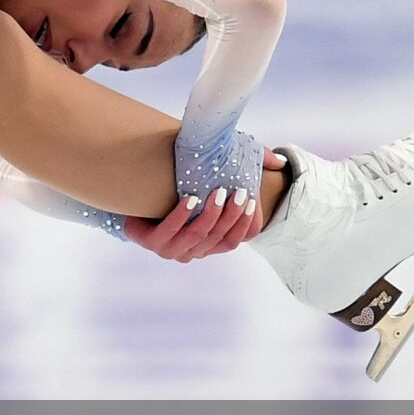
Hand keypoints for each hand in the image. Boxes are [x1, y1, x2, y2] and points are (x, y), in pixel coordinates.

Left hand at [122, 147, 281, 261]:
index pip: (233, 241)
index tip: (252, 201)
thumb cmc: (177, 190)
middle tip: (239, 192)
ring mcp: (171, 250)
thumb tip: (279, 162)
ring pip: (198, 235)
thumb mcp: (210, 184)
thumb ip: (242, 174)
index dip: (244, 223)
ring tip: (218, 193)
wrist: (134, 198)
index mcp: (207, 245)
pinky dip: (182, 214)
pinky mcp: (152, 243)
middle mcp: (191, 252)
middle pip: (219, 238)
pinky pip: (171, 229)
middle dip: (232, 215)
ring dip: (210, 214)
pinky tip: (190, 198)